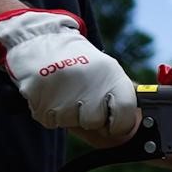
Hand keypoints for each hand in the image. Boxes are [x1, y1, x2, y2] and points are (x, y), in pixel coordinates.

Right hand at [0, 9, 137, 143]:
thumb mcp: (108, 73)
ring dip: (66, 114)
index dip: (119, 125)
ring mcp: (63, 88)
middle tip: (81, 98)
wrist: (41, 40)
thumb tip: (132, 131)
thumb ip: (121, 100)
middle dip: (87, 117)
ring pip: (70, 122)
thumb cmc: (81, 64)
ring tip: (63, 92)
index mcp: (112, 75)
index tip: (112, 122)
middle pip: (94, 122)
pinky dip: (49, 112)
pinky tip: (50, 93)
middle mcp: (89, 82)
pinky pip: (50, 121)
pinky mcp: (39, 95)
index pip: (124, 116)